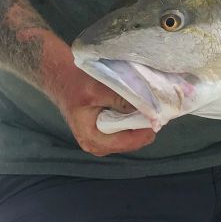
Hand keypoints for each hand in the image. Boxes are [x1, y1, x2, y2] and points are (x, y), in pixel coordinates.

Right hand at [39, 35, 156, 155]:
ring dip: (141, 120)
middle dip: (145, 124)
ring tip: (148, 103)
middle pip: (134, 141)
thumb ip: (122, 100)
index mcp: (93, 139)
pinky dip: (135, 117)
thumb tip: (148, 109)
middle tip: (156, 105)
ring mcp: (102, 139)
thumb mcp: (98, 89)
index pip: (130, 142)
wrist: (61, 76)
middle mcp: (98, 145)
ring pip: (132, 135)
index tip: (159, 112)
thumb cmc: (76, 83)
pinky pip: (127, 129)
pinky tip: (138, 104)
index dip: (146, 128)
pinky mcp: (106, 131)